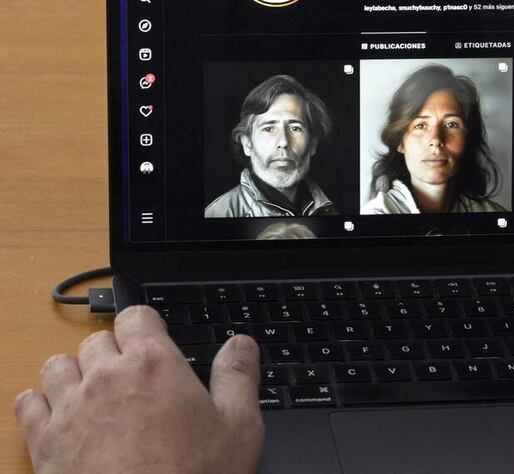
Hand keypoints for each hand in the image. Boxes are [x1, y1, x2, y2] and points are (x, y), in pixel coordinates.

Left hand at [14, 305, 263, 473]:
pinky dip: (40, 402)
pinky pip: (28, 403)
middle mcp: (107, 377)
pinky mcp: (45, 442)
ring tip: (94, 394)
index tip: (152, 343)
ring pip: (59, 366)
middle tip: (131, 378)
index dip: (145, 327)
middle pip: (97, 341)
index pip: (136, 316)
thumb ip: (238, 377)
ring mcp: (71, 408)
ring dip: (75, 373)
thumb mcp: (239, 428)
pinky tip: (58, 414)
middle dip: (113, 352)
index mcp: (155, 365)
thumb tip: (241, 344)